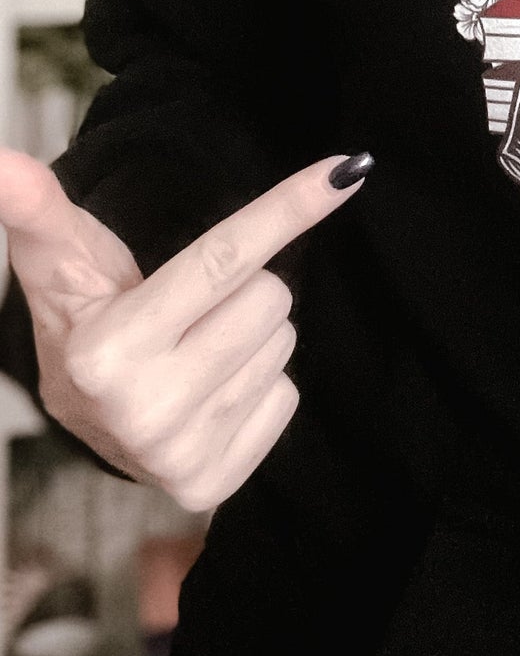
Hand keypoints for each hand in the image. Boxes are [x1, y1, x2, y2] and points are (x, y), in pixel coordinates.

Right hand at [0, 151, 371, 511]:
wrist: (85, 420)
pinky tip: (208, 391)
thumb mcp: (60, 263)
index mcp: (105, 352)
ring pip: (282, 343)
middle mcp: (144, 411)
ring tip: (192, 348)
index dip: (287, 207)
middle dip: (240, 289)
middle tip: (188, 309)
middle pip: (269, 298)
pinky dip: (256, 384)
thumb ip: (36, 211)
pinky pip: (288, 396)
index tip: (346, 170)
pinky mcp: (213, 485)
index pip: (225, 259)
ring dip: (249, 333)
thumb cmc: (84, 316)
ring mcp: (180, 457)